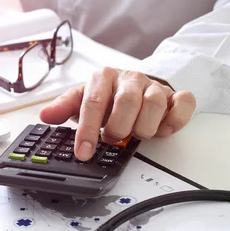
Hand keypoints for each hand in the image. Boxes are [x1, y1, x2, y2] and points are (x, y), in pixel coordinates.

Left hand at [39, 67, 195, 160]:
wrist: (132, 85)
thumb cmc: (106, 96)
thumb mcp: (81, 99)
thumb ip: (64, 108)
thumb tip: (45, 115)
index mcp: (103, 77)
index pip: (93, 103)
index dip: (87, 131)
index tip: (83, 152)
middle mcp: (129, 79)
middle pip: (127, 102)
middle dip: (118, 127)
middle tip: (112, 138)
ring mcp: (153, 86)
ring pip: (155, 103)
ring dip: (144, 127)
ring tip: (135, 134)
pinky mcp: (175, 94)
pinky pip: (184, 102)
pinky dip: (175, 119)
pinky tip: (163, 129)